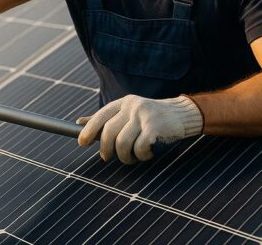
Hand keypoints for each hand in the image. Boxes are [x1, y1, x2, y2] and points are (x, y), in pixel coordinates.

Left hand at [77, 95, 202, 163]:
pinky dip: (142, 156)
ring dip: (125, 156)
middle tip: (107, 157)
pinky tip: (147, 153)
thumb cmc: (151, 117)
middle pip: (109, 132)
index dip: (89, 130)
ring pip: (122, 143)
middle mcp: (132, 107)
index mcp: (123, 103)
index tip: (81, 143)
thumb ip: (106, 118)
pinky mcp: (155, 127)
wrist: (183, 114)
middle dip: (106, 149)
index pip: (101, 116)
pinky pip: (139, 148)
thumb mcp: (128, 113)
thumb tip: (79, 122)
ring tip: (132, 157)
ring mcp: (144, 116)